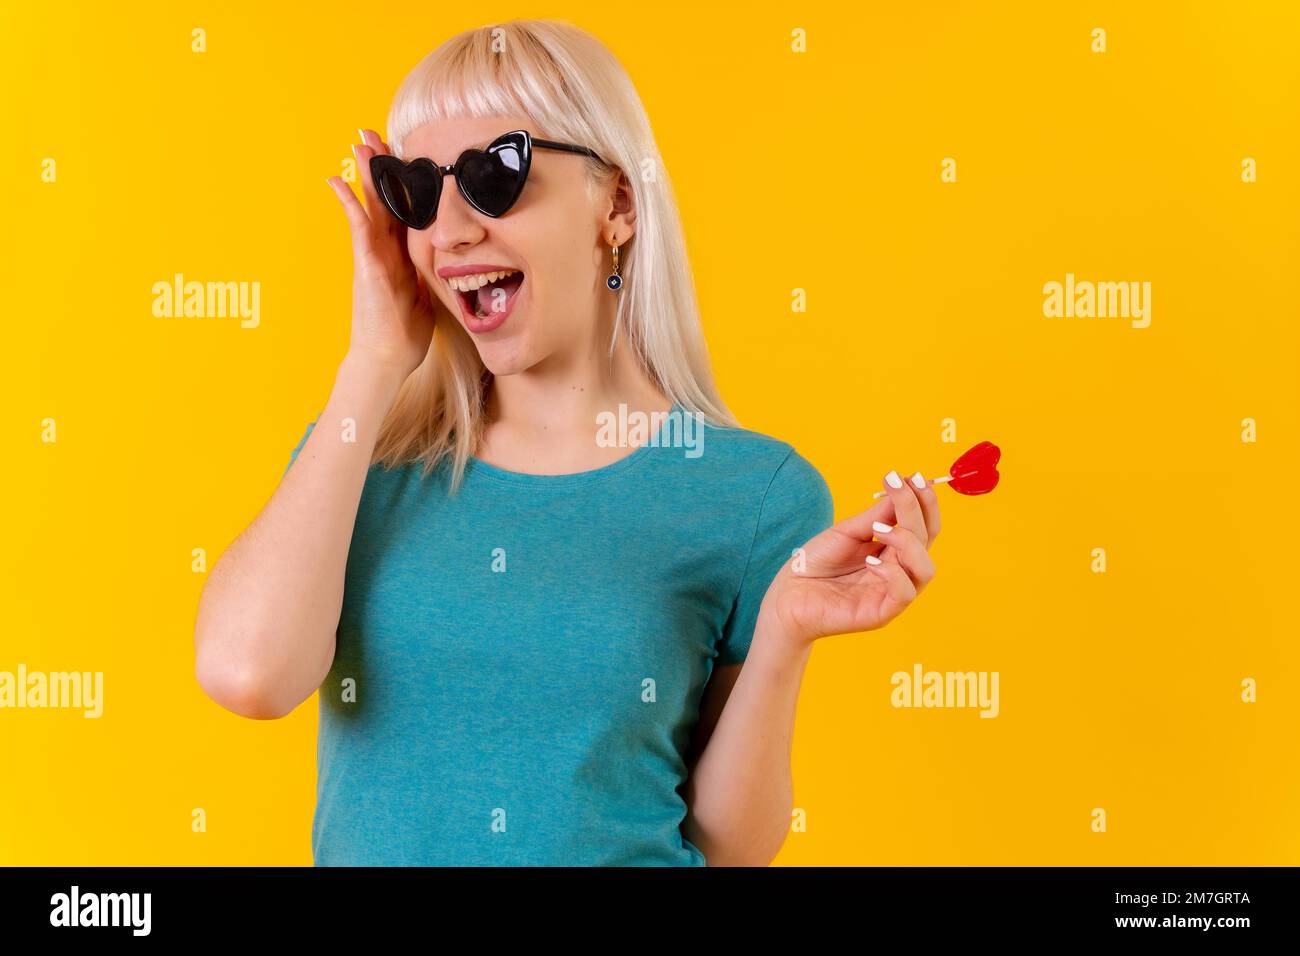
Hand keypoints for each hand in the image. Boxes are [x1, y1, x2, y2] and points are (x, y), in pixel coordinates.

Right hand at [326, 128, 439, 379]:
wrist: (386, 359)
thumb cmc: (404, 336)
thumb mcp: (428, 298)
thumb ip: (432, 277)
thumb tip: (450, 267)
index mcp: (403, 256)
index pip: (406, 211)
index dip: (407, 185)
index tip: (408, 159)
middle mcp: (386, 251)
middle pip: (386, 199)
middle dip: (382, 167)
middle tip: (374, 134)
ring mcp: (373, 255)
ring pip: (371, 205)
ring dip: (366, 173)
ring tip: (359, 142)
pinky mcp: (366, 264)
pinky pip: (357, 227)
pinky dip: (348, 203)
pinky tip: (336, 181)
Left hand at [759, 468, 940, 649]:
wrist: (787, 595)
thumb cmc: (816, 563)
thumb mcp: (847, 532)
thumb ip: (876, 516)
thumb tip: (904, 487)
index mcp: (893, 551)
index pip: (923, 526)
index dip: (924, 502)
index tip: (914, 476)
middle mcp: (899, 571)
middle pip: (926, 541)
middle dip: (916, 510)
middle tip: (898, 486)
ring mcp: (892, 594)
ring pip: (924, 569)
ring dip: (908, 541)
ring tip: (879, 529)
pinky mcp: (881, 614)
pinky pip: (904, 593)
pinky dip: (893, 574)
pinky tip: (871, 561)